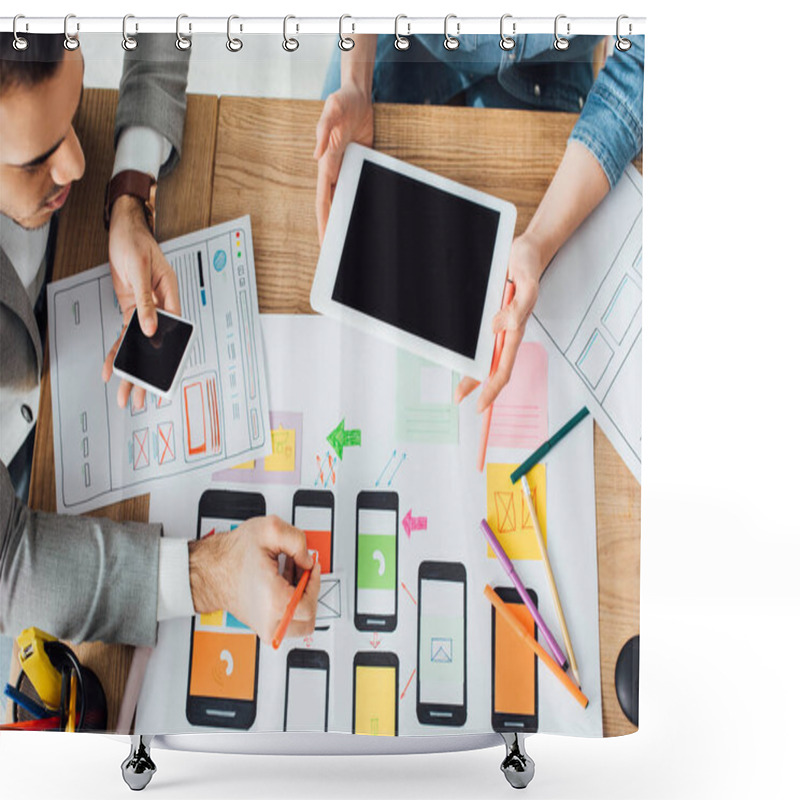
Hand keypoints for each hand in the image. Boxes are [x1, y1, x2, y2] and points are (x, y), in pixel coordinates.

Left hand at [101, 195, 180, 409]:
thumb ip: (146, 301)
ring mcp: (146, 311)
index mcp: (171, 297)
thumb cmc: (137, 242)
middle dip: (146, 374)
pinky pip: (125, 336)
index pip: (172, 332)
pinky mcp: (132, 311)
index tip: (161, 377)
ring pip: (139, 346)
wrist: (122, 230)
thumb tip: (149, 327)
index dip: (167, 356)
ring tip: (127, 393)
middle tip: (140, 398)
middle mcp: (160, 308)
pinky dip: (118, 352)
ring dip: (132, 370)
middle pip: (154, 346)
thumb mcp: (139, 269)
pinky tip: (112, 368)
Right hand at [188, 515, 320, 641]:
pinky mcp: (263, 627)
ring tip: (292, 576)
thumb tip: (308, 560)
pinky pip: (289, 621)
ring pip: (301, 623)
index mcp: (274, 602)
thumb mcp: (270, 530)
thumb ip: (298, 541)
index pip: (309, 604)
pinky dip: (292, 602)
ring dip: (302, 597)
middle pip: (308, 618)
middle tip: (302, 570)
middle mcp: (270, 622)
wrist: (210, 570)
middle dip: (310, 590)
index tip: (310, 567)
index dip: (314, 582)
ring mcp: (266, 629)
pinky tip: (284, 581)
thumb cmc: (233, 555)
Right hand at [314, 83, 373, 243]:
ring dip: (341, 221)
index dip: (323, 222)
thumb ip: (324, 129)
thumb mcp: (333, 109)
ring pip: (341, 200)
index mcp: (327, 162)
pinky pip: (354, 188)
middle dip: (329, 229)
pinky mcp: (356, 164)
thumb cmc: (343, 100)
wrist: (357, 95)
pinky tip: (359, 218)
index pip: (323, 199)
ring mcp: (344, 168)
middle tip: (333, 252)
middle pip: (330, 206)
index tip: (324, 241)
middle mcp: (333, 168)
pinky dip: (354, 204)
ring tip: (345, 243)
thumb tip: (317, 154)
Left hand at [455, 232, 546, 411]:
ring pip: (482, 354)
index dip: (491, 389)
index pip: (503, 368)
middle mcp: (505, 331)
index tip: (480, 404)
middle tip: (457, 396)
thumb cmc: (529, 268)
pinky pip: (478, 336)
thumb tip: (497, 327)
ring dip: (471, 369)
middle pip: (489, 366)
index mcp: (515, 331)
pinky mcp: (488, 313)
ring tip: (458, 385)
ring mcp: (496, 324)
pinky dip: (469, 348)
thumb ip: (517, 308)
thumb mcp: (528, 285)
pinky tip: (459, 352)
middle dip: (474, 383)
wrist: (526, 251)